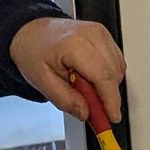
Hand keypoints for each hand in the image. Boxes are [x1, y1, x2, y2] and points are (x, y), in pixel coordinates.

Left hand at [10, 18, 126, 123]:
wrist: (31, 32)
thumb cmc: (34, 51)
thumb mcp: (42, 81)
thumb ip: (64, 100)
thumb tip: (85, 112)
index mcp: (74, 44)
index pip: (102, 76)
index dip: (110, 100)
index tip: (111, 117)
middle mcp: (92, 35)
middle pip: (114, 73)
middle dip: (108, 97)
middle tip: (93, 110)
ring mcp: (100, 33)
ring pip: (118, 68)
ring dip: (107, 86)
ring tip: (83, 88)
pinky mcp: (104, 35)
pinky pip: (116, 61)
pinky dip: (108, 75)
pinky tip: (89, 77)